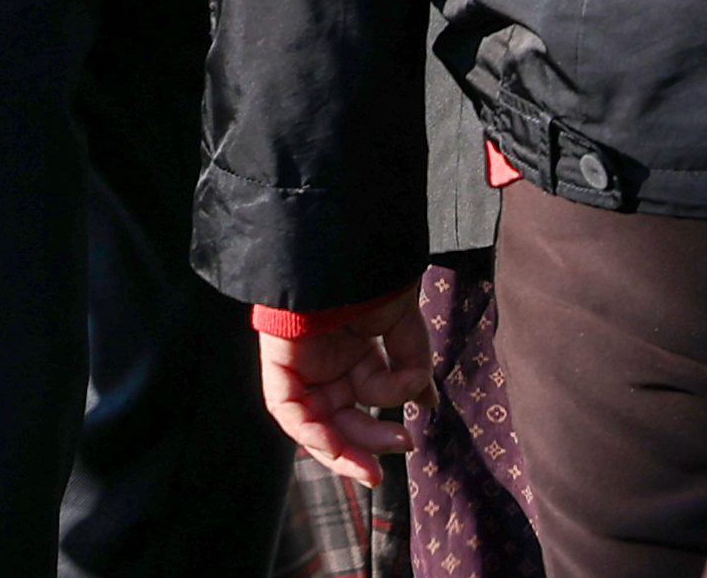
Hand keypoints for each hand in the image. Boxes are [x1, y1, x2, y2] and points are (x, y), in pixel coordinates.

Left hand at [250, 290, 433, 476]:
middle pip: (343, 416)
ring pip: (317, 422)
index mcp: (353, 348)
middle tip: (400, 448)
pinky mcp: (280, 360)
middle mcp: (326, 359)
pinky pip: (289, 408)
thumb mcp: (402, 322)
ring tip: (375, 465)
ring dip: (346, 449)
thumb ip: (411, 364)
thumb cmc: (372, 272)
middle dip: (370, 441)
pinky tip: (341, 448)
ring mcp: (303, 361)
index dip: (387, 418)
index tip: (414, 429)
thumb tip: (426, 404)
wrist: (343, 242)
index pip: (367, 395)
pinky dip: (313, 432)